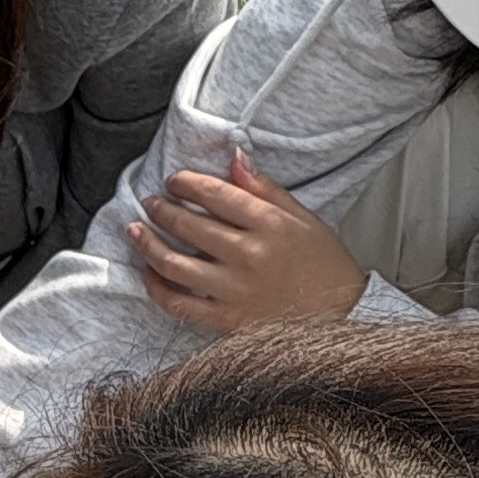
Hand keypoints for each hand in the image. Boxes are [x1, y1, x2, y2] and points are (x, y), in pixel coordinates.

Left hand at [125, 151, 369, 332]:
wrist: (343, 315)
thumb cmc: (323, 263)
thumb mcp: (302, 217)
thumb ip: (264, 188)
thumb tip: (234, 156)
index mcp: (270, 224)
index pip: (214, 194)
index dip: (186, 183)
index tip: (174, 180)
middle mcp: (249, 255)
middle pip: (188, 226)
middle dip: (161, 209)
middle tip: (151, 202)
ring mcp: (235, 290)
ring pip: (174, 264)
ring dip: (147, 244)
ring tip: (135, 231)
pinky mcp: (228, 320)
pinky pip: (180, 305)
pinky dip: (157, 288)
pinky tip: (148, 272)